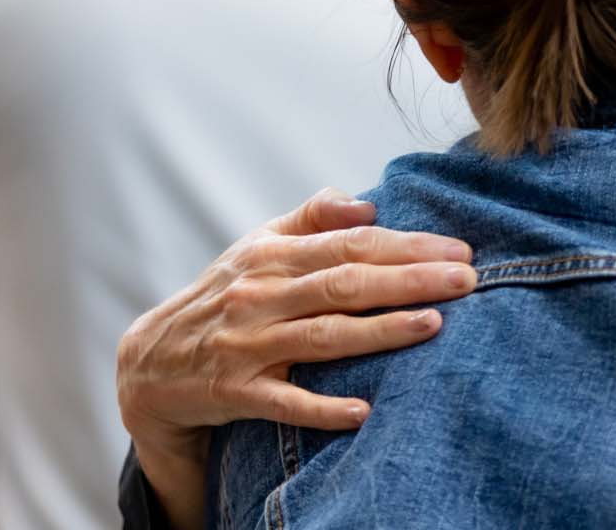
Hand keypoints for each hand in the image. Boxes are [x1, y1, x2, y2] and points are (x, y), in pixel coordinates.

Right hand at [115, 187, 477, 528]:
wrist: (148, 363)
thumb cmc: (225, 296)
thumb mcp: (257, 246)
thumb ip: (313, 218)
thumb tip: (367, 205)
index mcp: (271, 255)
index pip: (350, 244)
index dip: (407, 245)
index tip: (459, 249)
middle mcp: (260, 296)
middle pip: (345, 284)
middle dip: (410, 280)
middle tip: (467, 280)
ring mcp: (246, 345)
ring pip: (322, 337)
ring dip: (381, 332)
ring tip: (434, 325)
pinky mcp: (234, 393)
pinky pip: (283, 402)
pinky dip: (322, 409)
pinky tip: (363, 412)